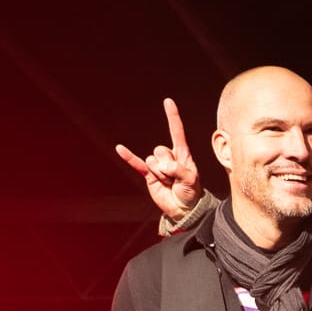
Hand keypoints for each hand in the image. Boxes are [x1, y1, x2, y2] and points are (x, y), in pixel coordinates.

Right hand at [116, 97, 201, 222]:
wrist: (183, 209)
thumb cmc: (191, 193)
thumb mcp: (191, 181)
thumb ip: (179, 170)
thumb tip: (164, 166)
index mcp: (182, 154)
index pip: (176, 132)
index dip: (172, 117)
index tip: (168, 101)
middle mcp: (169, 156)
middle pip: (161, 150)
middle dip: (168, 166)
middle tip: (176, 179)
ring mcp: (157, 164)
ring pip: (152, 160)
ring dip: (160, 174)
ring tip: (169, 183)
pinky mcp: (148, 174)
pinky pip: (137, 163)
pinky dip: (128, 157)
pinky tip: (120, 149)